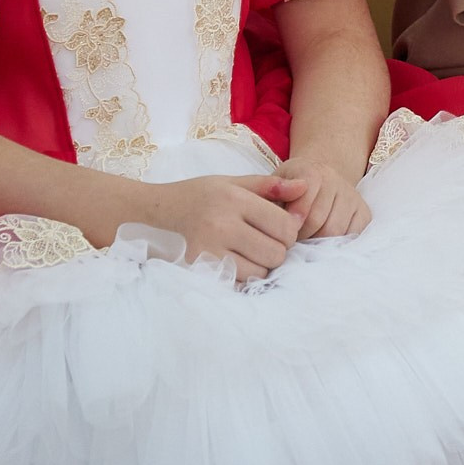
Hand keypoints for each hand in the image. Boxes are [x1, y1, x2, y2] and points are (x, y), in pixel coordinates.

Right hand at [134, 173, 305, 281]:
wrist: (158, 211)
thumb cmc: (201, 195)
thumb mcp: (234, 182)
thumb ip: (271, 186)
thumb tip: (305, 186)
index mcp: (234, 200)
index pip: (284, 226)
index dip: (290, 230)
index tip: (280, 228)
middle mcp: (221, 225)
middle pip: (276, 253)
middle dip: (277, 249)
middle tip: (265, 241)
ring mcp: (208, 251)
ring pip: (260, 272)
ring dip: (261, 265)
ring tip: (250, 251)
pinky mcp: (199, 269)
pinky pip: (239, 282)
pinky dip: (244, 276)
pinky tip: (237, 261)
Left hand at [274, 155, 372, 241]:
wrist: (319, 182)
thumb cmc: (290, 190)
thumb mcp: (274, 187)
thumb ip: (271, 197)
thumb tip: (290, 217)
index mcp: (312, 170)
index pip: (303, 203)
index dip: (291, 221)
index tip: (284, 229)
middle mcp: (336, 180)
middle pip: (318, 222)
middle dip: (302, 236)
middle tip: (292, 239)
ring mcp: (352, 196)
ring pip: (336, 232)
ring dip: (318, 243)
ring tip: (307, 240)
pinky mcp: (364, 213)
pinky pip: (352, 236)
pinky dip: (336, 245)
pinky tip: (324, 240)